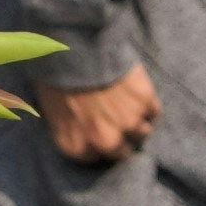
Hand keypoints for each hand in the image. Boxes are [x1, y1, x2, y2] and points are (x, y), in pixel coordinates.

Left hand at [33, 61, 158, 166]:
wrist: (76, 48)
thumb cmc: (57, 76)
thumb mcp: (51, 108)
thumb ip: (69, 128)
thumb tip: (80, 130)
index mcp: (76, 147)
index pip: (96, 158)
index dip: (99, 143)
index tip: (100, 132)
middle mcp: (105, 142)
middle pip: (123, 152)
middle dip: (122, 138)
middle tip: (117, 120)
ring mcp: (128, 123)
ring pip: (143, 132)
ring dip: (138, 120)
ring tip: (129, 104)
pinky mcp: (145, 102)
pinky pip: (154, 110)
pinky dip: (148, 103)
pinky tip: (137, 92)